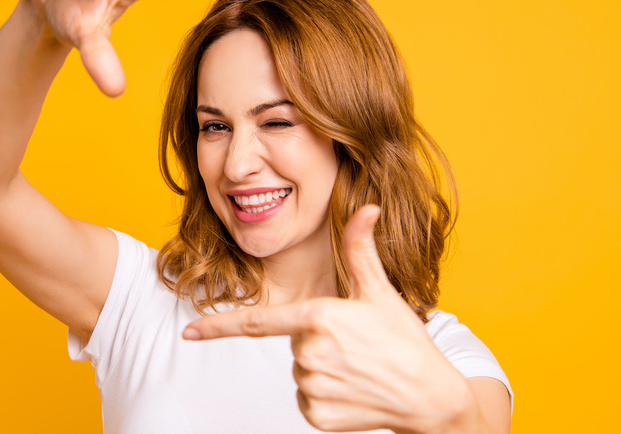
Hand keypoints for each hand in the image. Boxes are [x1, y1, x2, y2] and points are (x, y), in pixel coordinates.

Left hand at [183, 205, 476, 432]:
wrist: (430, 398)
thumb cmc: (405, 341)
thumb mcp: (380, 292)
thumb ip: (360, 249)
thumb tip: (367, 207)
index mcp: (319, 317)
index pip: (257, 322)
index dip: (219, 326)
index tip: (189, 332)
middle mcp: (310, 352)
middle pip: (292, 343)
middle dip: (316, 341)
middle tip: (355, 346)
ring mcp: (312, 387)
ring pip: (300, 371)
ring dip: (322, 369)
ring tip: (358, 369)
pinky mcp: (317, 415)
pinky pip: (306, 399)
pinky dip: (326, 396)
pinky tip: (354, 391)